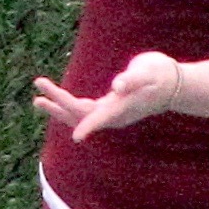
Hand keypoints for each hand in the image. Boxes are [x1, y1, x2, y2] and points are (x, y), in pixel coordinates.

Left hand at [33, 52, 182, 140]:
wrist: (171, 85)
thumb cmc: (159, 74)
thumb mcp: (147, 71)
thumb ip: (132, 79)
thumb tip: (117, 86)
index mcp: (121, 107)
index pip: (101, 117)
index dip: (89, 125)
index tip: (77, 137)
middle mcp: (112, 114)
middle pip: (80, 115)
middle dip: (58, 103)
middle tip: (38, 92)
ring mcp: (109, 113)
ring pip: (79, 115)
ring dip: (58, 108)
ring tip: (37, 100)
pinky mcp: (108, 108)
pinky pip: (83, 111)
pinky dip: (68, 106)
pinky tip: (57, 101)